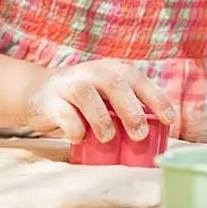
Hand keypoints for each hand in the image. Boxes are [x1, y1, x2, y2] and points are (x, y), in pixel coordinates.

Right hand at [25, 59, 177, 143]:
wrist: (35, 92)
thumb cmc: (82, 101)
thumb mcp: (105, 96)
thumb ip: (125, 107)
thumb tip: (159, 135)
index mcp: (109, 69)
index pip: (137, 78)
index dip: (156, 98)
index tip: (170, 120)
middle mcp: (90, 71)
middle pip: (114, 83)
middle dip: (131, 109)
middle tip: (140, 134)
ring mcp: (68, 83)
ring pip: (86, 93)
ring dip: (101, 118)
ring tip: (108, 138)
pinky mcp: (48, 100)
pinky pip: (63, 111)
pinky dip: (73, 126)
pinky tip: (79, 138)